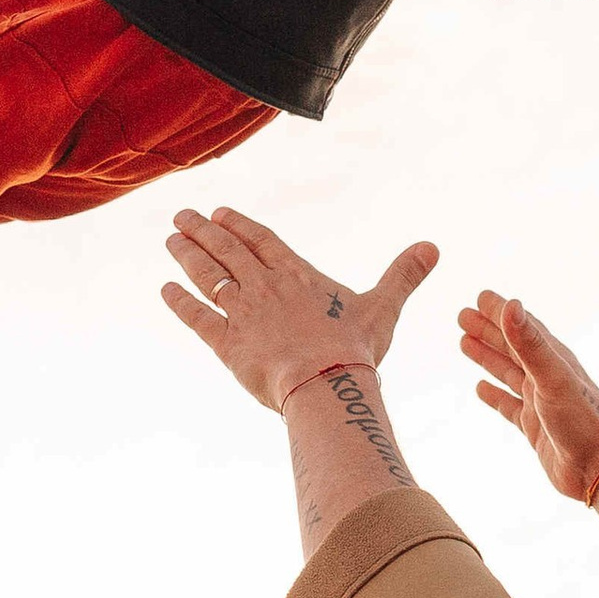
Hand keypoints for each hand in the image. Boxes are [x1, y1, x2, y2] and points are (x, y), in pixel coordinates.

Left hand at [163, 207, 438, 408]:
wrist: (325, 383)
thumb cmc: (355, 349)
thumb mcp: (383, 308)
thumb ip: (403, 275)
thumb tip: (433, 246)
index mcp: (298, 275)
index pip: (262, 241)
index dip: (239, 225)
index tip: (219, 213)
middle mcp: (264, 287)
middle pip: (227, 251)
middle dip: (202, 231)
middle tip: (181, 217)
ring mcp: (243, 313)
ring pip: (208, 276)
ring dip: (187, 255)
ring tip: (171, 239)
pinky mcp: (227, 344)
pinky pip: (197, 317)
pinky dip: (179, 302)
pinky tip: (165, 289)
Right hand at [458, 292, 598, 501]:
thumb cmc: (584, 423)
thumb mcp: (553, 378)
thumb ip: (530, 344)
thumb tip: (511, 305)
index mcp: (554, 360)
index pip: (522, 327)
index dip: (501, 312)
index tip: (480, 297)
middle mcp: (547, 377)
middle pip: (512, 347)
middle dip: (487, 330)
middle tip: (462, 316)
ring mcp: (541, 402)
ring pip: (507, 373)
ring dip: (487, 357)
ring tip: (464, 343)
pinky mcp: (535, 427)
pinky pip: (509, 406)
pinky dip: (494, 395)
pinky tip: (480, 389)